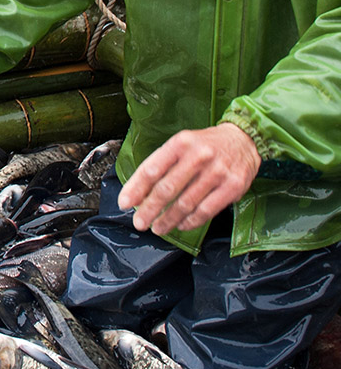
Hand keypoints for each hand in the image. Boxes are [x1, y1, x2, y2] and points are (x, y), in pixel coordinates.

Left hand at [118, 122, 260, 234]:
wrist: (243, 140)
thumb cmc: (204, 145)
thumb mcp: (181, 144)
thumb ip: (161, 164)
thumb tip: (138, 191)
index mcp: (180, 143)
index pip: (152, 169)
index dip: (135, 188)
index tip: (125, 203)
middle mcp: (198, 155)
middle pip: (167, 188)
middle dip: (150, 209)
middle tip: (139, 222)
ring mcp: (217, 171)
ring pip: (186, 203)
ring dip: (168, 219)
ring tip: (157, 228)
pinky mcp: (232, 186)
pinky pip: (206, 210)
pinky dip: (191, 221)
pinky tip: (181, 225)